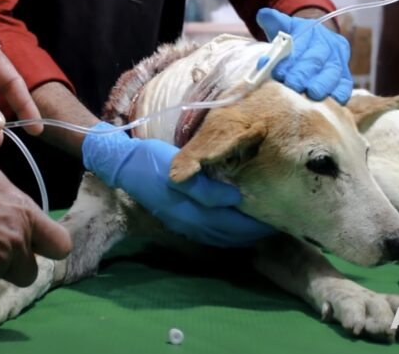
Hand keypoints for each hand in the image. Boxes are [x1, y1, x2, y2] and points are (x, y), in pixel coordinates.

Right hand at [82, 122, 275, 246]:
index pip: (230, 221)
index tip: (273, 213)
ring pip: (218, 238)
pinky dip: (225, 237)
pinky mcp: (178, 222)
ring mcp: (182, 225)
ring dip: (240, 237)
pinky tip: (234, 232)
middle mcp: (188, 223)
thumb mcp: (179, 168)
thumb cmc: (154, 160)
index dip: (252, 220)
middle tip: (275, 225)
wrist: (124, 165)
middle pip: (227, 233)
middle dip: (252, 231)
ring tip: (260, 231)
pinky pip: (208, 237)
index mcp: (190, 210)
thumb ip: (206, 187)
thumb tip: (234, 198)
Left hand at [256, 7, 352, 104]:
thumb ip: (275, 21)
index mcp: (312, 32)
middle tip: (292, 85)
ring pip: (334, 73)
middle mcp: (328, 45)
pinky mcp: (345, 78)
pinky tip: (330, 103)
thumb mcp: (285, 27)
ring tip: (311, 95)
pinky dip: (339, 95)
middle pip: (317, 60)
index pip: (301, 45)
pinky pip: (346, 86)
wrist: (317, 43)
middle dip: (304, 74)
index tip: (278, 72)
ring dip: (322, 86)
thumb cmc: (296, 40)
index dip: (290, 59)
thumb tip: (262, 15)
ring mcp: (339, 62)